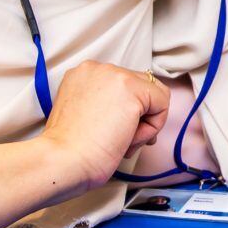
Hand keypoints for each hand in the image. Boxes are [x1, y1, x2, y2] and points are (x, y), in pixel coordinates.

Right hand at [37, 62, 169, 198]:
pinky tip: (128, 138)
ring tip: (122, 141)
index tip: (115, 133)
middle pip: (142, 88)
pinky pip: (163, 105)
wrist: (64, 160)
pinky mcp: (132, 89)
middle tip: (122, 141)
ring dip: (145, 124)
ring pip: (155, 96)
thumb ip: (109, 107)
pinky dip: (153, 127)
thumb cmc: (71, 150)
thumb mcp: (86, 115)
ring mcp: (116, 75)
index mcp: (83, 74)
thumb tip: (142, 115)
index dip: (127, 113)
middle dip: (139, 118)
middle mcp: (98, 67)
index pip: (124, 86)